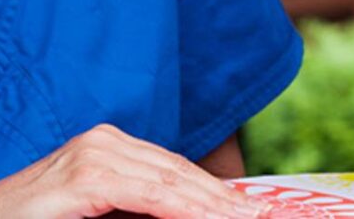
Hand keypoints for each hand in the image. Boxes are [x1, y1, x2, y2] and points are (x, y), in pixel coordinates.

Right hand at [0, 124, 265, 218]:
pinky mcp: (87, 176)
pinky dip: (187, 209)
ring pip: (175, 183)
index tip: (258, 211)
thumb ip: (136, 212)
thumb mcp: (96, 214)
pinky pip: (152, 194)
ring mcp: (96, 154)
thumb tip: (187, 214)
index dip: (222, 194)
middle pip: (184, 175)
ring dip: (217, 206)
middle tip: (267, 217)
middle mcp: (106, 141)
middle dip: (227, 201)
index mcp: (110, 147)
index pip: (179, 173)